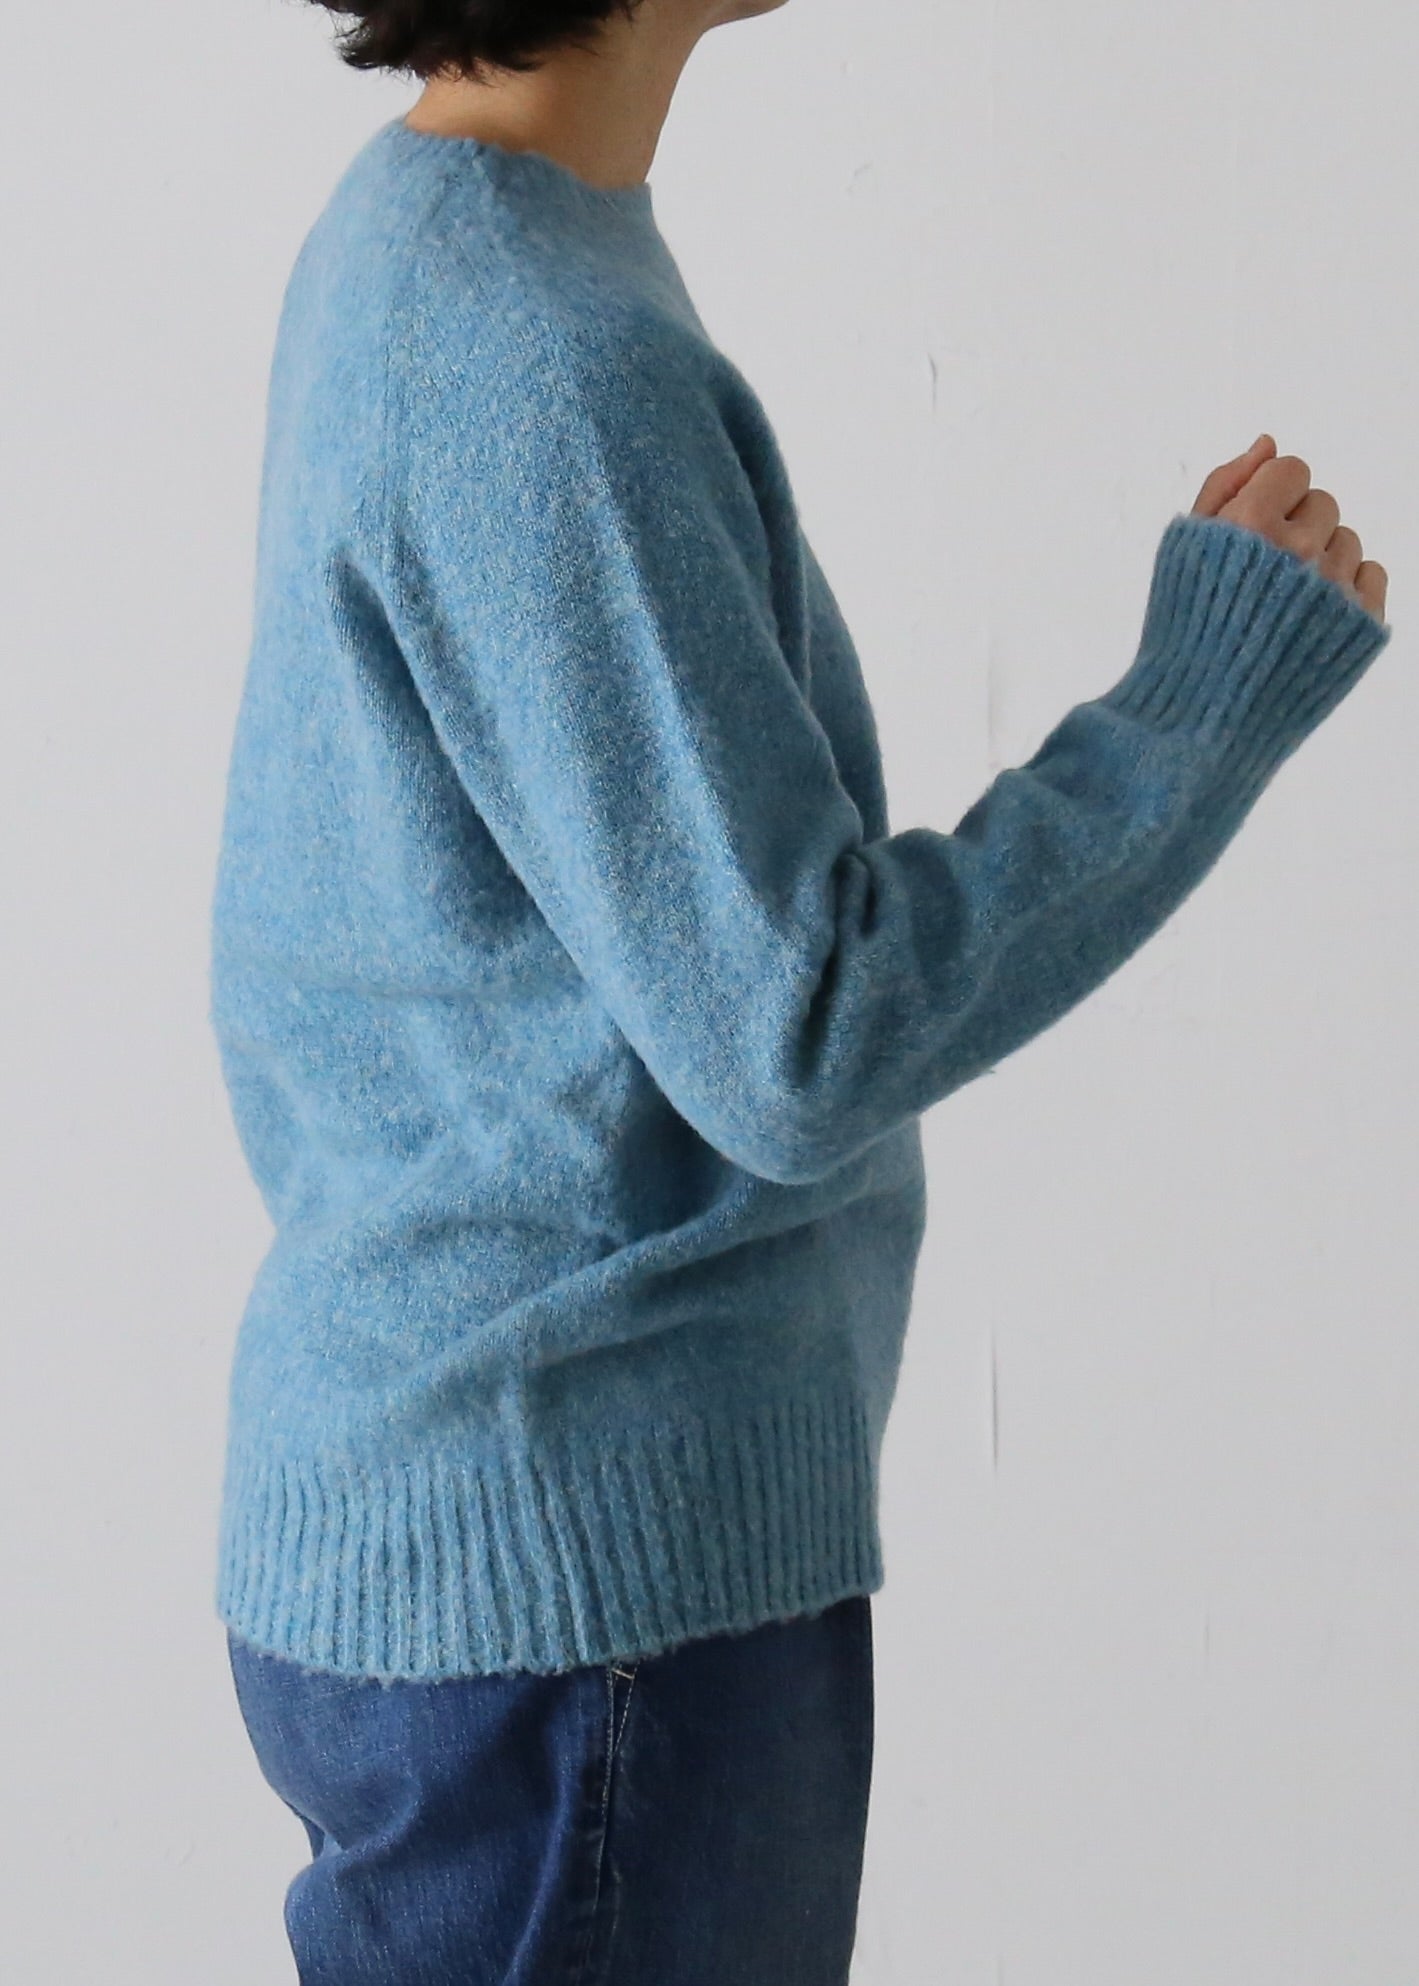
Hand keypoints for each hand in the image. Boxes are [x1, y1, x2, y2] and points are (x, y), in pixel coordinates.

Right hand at [1191, 435, 1387, 623]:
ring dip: (1320, 561)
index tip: (1252, 535)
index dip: (1270, 497)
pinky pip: (1372, 575)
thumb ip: (1223, 484)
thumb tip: (1268, 442)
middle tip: (1264, 579)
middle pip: (1323, 503)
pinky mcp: (1361, 623)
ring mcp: (1334, 588)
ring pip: (1347, 540)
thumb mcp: (1183, 550)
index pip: (1291, 469)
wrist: (1203, 716)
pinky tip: (1312, 618)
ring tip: (1284, 606)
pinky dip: (1347, 589)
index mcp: (1251, 525)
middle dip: (1296, 528)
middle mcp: (1298, 551)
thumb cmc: (1186, 630)